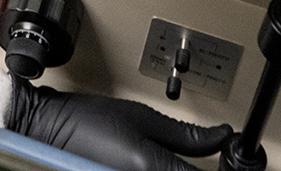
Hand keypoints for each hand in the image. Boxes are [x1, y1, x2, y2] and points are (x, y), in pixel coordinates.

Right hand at [6, 80, 232, 170]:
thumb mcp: (142, 116)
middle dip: (193, 170)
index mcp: (149, 167)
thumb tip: (221, 136)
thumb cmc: (86, 121)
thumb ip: (186, 133)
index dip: (223, 169)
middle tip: (208, 159)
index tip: (233, 163)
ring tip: (177, 162)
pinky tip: (158, 166)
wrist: (47, 129)